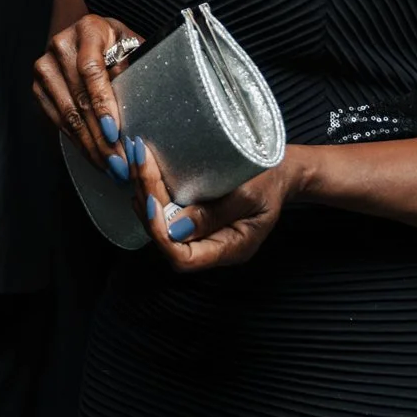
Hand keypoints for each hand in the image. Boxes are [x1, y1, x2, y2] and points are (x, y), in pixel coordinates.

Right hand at [33, 12, 143, 172]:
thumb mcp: (134, 49)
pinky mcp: (38, 87)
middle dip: (101, 135)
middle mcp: (60, 45)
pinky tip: (94, 156)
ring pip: (68, 114)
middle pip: (79, 97)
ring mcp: (45, 67)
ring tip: (110, 166)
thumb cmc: (120, 46)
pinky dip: (77, 141)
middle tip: (120, 161)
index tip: (114, 130)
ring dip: (90, 144)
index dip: (102, 102)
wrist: (92, 39)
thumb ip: (137, 69)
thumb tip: (146, 105)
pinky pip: (58, 120)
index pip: (91, 70)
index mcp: (89, 30)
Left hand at [130, 142, 301, 272]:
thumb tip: (176, 228)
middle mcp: (210, 245)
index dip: (160, 234)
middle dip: (147, 203)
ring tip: (135, 158)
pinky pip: (164, 210)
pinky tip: (140, 167)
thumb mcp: (249, 196)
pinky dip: (150, 189)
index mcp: (230, 249)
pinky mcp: (191, 215)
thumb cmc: (270, 183)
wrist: (280, 172)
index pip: (183, 258)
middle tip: (137, 164)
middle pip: (165, 238)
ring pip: (159, 222)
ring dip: (144, 191)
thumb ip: (215, 214)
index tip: (149, 201)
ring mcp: (199, 231)